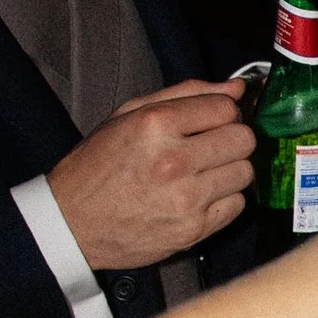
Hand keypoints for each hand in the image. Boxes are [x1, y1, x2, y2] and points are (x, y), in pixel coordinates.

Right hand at [48, 80, 254, 270]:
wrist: (72, 223)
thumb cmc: (98, 166)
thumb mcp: (128, 115)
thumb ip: (186, 94)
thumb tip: (237, 87)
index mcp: (156, 125)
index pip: (226, 108)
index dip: (222, 112)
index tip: (211, 121)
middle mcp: (174, 161)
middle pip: (243, 139)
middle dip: (231, 139)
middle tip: (209, 146)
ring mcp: (186, 199)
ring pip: (245, 173)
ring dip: (229, 170)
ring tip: (201, 173)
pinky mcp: (193, 230)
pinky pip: (237, 206)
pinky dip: (224, 200)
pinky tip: (199, 196)